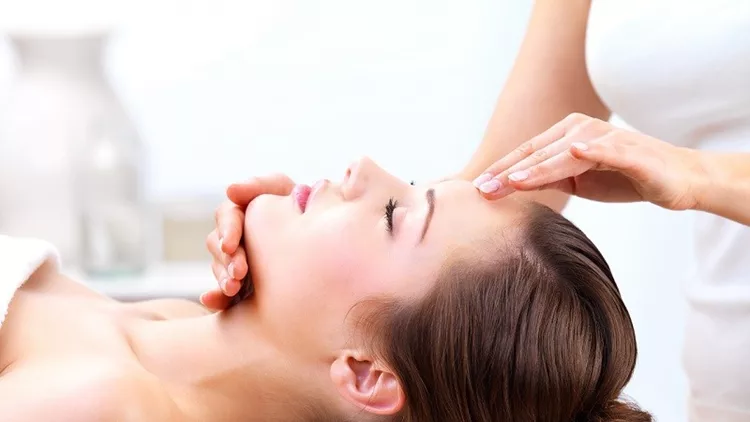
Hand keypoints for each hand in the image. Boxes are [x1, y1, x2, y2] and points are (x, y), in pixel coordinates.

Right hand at [201, 173, 294, 309]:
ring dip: (223, 278)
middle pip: (218, 246)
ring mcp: (238, 263)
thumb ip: (260, 186)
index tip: (231, 244)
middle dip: (226, 259)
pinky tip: (212, 301)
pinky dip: (216, 298)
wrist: (330, 240)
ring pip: (220, 269)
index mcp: (243, 212)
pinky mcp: (243, 287)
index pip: (226, 217)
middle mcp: (237, 238)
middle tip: (239, 272)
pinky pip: (223, 294)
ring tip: (233, 288)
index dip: (227, 231)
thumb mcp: (286, 191)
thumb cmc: (307, 207)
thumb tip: (230, 189)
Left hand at [472, 113, 704, 210]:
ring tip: (514, 181)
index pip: (526, 155)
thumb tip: (511, 186)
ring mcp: (605, 138)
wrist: (675, 179)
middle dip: (508, 174)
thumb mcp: (577, 181)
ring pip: (563, 155)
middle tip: (482, 190)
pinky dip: (592, 150)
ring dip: (538, 168)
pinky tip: (575, 151)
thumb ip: (548, 178)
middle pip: (537, 155)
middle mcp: (581, 130)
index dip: (501, 171)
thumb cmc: (624, 178)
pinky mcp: (629, 151)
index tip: (476, 189)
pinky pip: (607, 150)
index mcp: (565, 136)